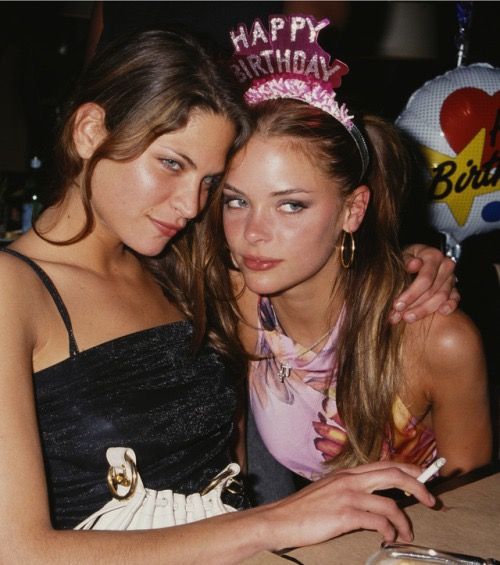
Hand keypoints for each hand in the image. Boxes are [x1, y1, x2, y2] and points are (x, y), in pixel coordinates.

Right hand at [265, 461, 435, 550]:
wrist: (280, 520)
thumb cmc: (303, 509)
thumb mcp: (328, 491)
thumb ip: (349, 489)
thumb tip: (372, 498)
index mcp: (347, 473)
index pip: (385, 464)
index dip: (408, 468)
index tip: (424, 476)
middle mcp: (350, 480)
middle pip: (393, 475)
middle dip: (418, 486)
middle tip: (431, 500)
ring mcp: (347, 496)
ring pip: (390, 503)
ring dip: (404, 521)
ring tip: (406, 534)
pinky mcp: (344, 515)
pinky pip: (378, 521)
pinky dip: (388, 531)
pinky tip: (386, 538)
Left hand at [390, 244, 459, 323]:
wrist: (413, 260)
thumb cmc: (405, 259)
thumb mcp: (402, 256)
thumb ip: (405, 260)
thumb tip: (413, 264)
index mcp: (432, 256)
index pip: (425, 278)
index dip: (411, 294)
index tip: (397, 305)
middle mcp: (445, 265)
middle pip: (433, 290)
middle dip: (415, 305)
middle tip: (400, 316)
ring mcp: (451, 277)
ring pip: (442, 297)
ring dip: (425, 310)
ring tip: (408, 318)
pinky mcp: (454, 288)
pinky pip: (455, 298)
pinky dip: (449, 306)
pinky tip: (441, 313)